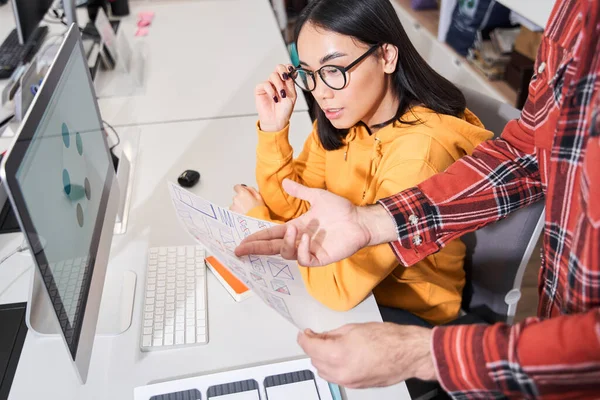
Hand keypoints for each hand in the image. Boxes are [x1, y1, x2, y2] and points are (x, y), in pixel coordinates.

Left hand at [230, 185, 264, 214]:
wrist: (255, 224)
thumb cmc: (259, 211)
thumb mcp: (259, 197)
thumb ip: (252, 190)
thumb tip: (247, 188)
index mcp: (243, 193)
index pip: (237, 187)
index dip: (241, 189)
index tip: (243, 192)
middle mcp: (236, 199)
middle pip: (237, 197)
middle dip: (241, 200)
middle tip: (248, 205)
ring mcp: (233, 207)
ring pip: (235, 205)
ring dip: (239, 207)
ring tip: (247, 212)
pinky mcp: (231, 214)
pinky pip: (234, 211)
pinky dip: (237, 213)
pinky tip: (244, 216)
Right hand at [234, 179, 397, 265]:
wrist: (360, 220)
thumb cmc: (341, 210)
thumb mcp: (317, 197)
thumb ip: (300, 192)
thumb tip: (285, 182)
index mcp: (296, 227)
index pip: (271, 235)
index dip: (256, 239)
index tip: (241, 242)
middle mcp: (299, 240)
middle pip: (272, 247)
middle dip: (256, 248)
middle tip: (241, 249)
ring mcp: (308, 250)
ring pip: (286, 253)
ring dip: (286, 242)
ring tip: (294, 230)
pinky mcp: (320, 258)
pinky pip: (303, 259)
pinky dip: (301, 249)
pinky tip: (306, 238)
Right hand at [255, 64, 296, 131]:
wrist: (277, 120)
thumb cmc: (285, 110)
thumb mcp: (292, 96)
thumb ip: (291, 83)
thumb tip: (290, 72)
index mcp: (286, 82)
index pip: (287, 69)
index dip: (288, 67)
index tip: (291, 70)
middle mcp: (277, 81)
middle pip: (279, 67)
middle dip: (283, 71)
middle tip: (285, 78)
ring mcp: (269, 85)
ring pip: (273, 75)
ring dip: (278, 85)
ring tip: (281, 95)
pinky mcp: (260, 89)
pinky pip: (265, 84)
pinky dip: (271, 90)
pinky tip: (274, 98)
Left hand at [298, 323, 436, 387]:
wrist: (408, 354)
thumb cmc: (388, 338)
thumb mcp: (354, 328)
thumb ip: (333, 335)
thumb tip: (322, 337)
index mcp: (338, 354)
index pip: (310, 347)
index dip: (304, 339)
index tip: (304, 334)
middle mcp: (340, 371)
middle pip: (314, 361)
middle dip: (313, 348)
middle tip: (318, 336)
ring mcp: (348, 381)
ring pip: (323, 372)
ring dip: (321, 359)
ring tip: (329, 346)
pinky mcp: (356, 386)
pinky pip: (336, 378)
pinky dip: (332, 368)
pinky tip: (339, 356)